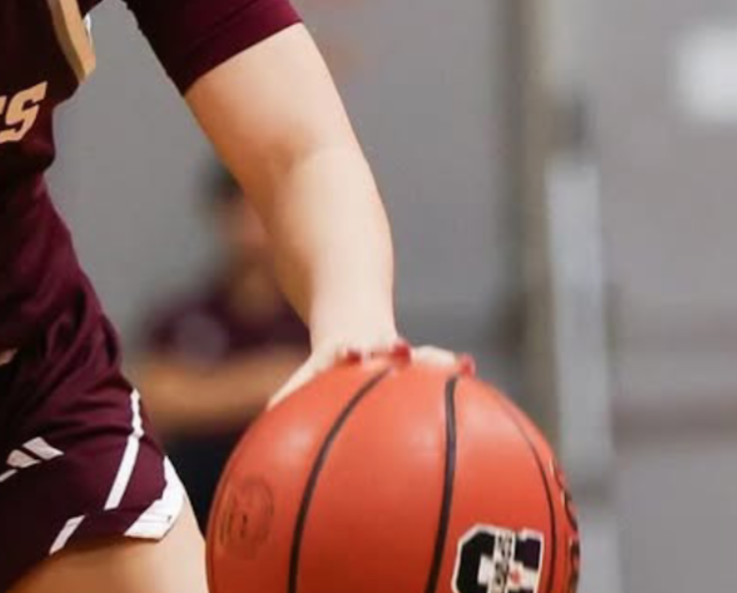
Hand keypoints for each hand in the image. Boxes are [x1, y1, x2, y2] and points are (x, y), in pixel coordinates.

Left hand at [269, 336, 463, 407]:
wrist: (355, 320)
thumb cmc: (331, 362)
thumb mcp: (310, 373)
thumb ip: (291, 394)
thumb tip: (265, 417)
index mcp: (342, 352)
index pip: (343, 349)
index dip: (348, 351)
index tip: (352, 352)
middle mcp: (373, 347)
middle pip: (384, 343)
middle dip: (391, 346)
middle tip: (400, 348)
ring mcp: (400, 351)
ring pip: (420, 352)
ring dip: (434, 359)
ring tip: (459, 364)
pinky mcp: (419, 357)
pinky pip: (440, 365)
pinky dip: (454, 367)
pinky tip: (471, 370)